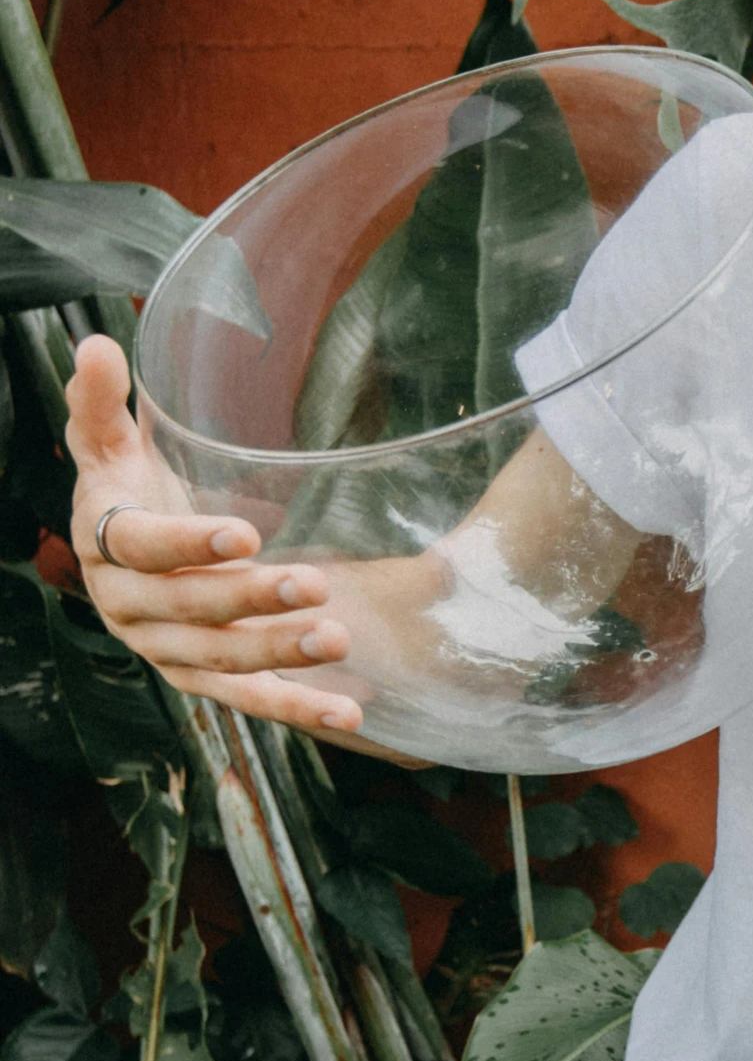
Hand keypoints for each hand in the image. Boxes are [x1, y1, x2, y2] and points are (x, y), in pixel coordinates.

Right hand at [64, 335, 361, 732]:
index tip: (247, 533)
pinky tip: (348, 715)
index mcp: (106, 548)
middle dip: (249, 602)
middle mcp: (130, 609)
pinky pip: (249, 701)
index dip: (189, 545)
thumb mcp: (111, 444)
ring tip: (336, 640)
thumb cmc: (129, 485)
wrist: (131, 550)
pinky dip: (297, 710)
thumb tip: (95, 345)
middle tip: (314, 586)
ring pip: (220, 662)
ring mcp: (167, 651)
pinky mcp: (205, 679)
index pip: (142, 549)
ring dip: (278, 657)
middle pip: (187, 611)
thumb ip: (99, 402)